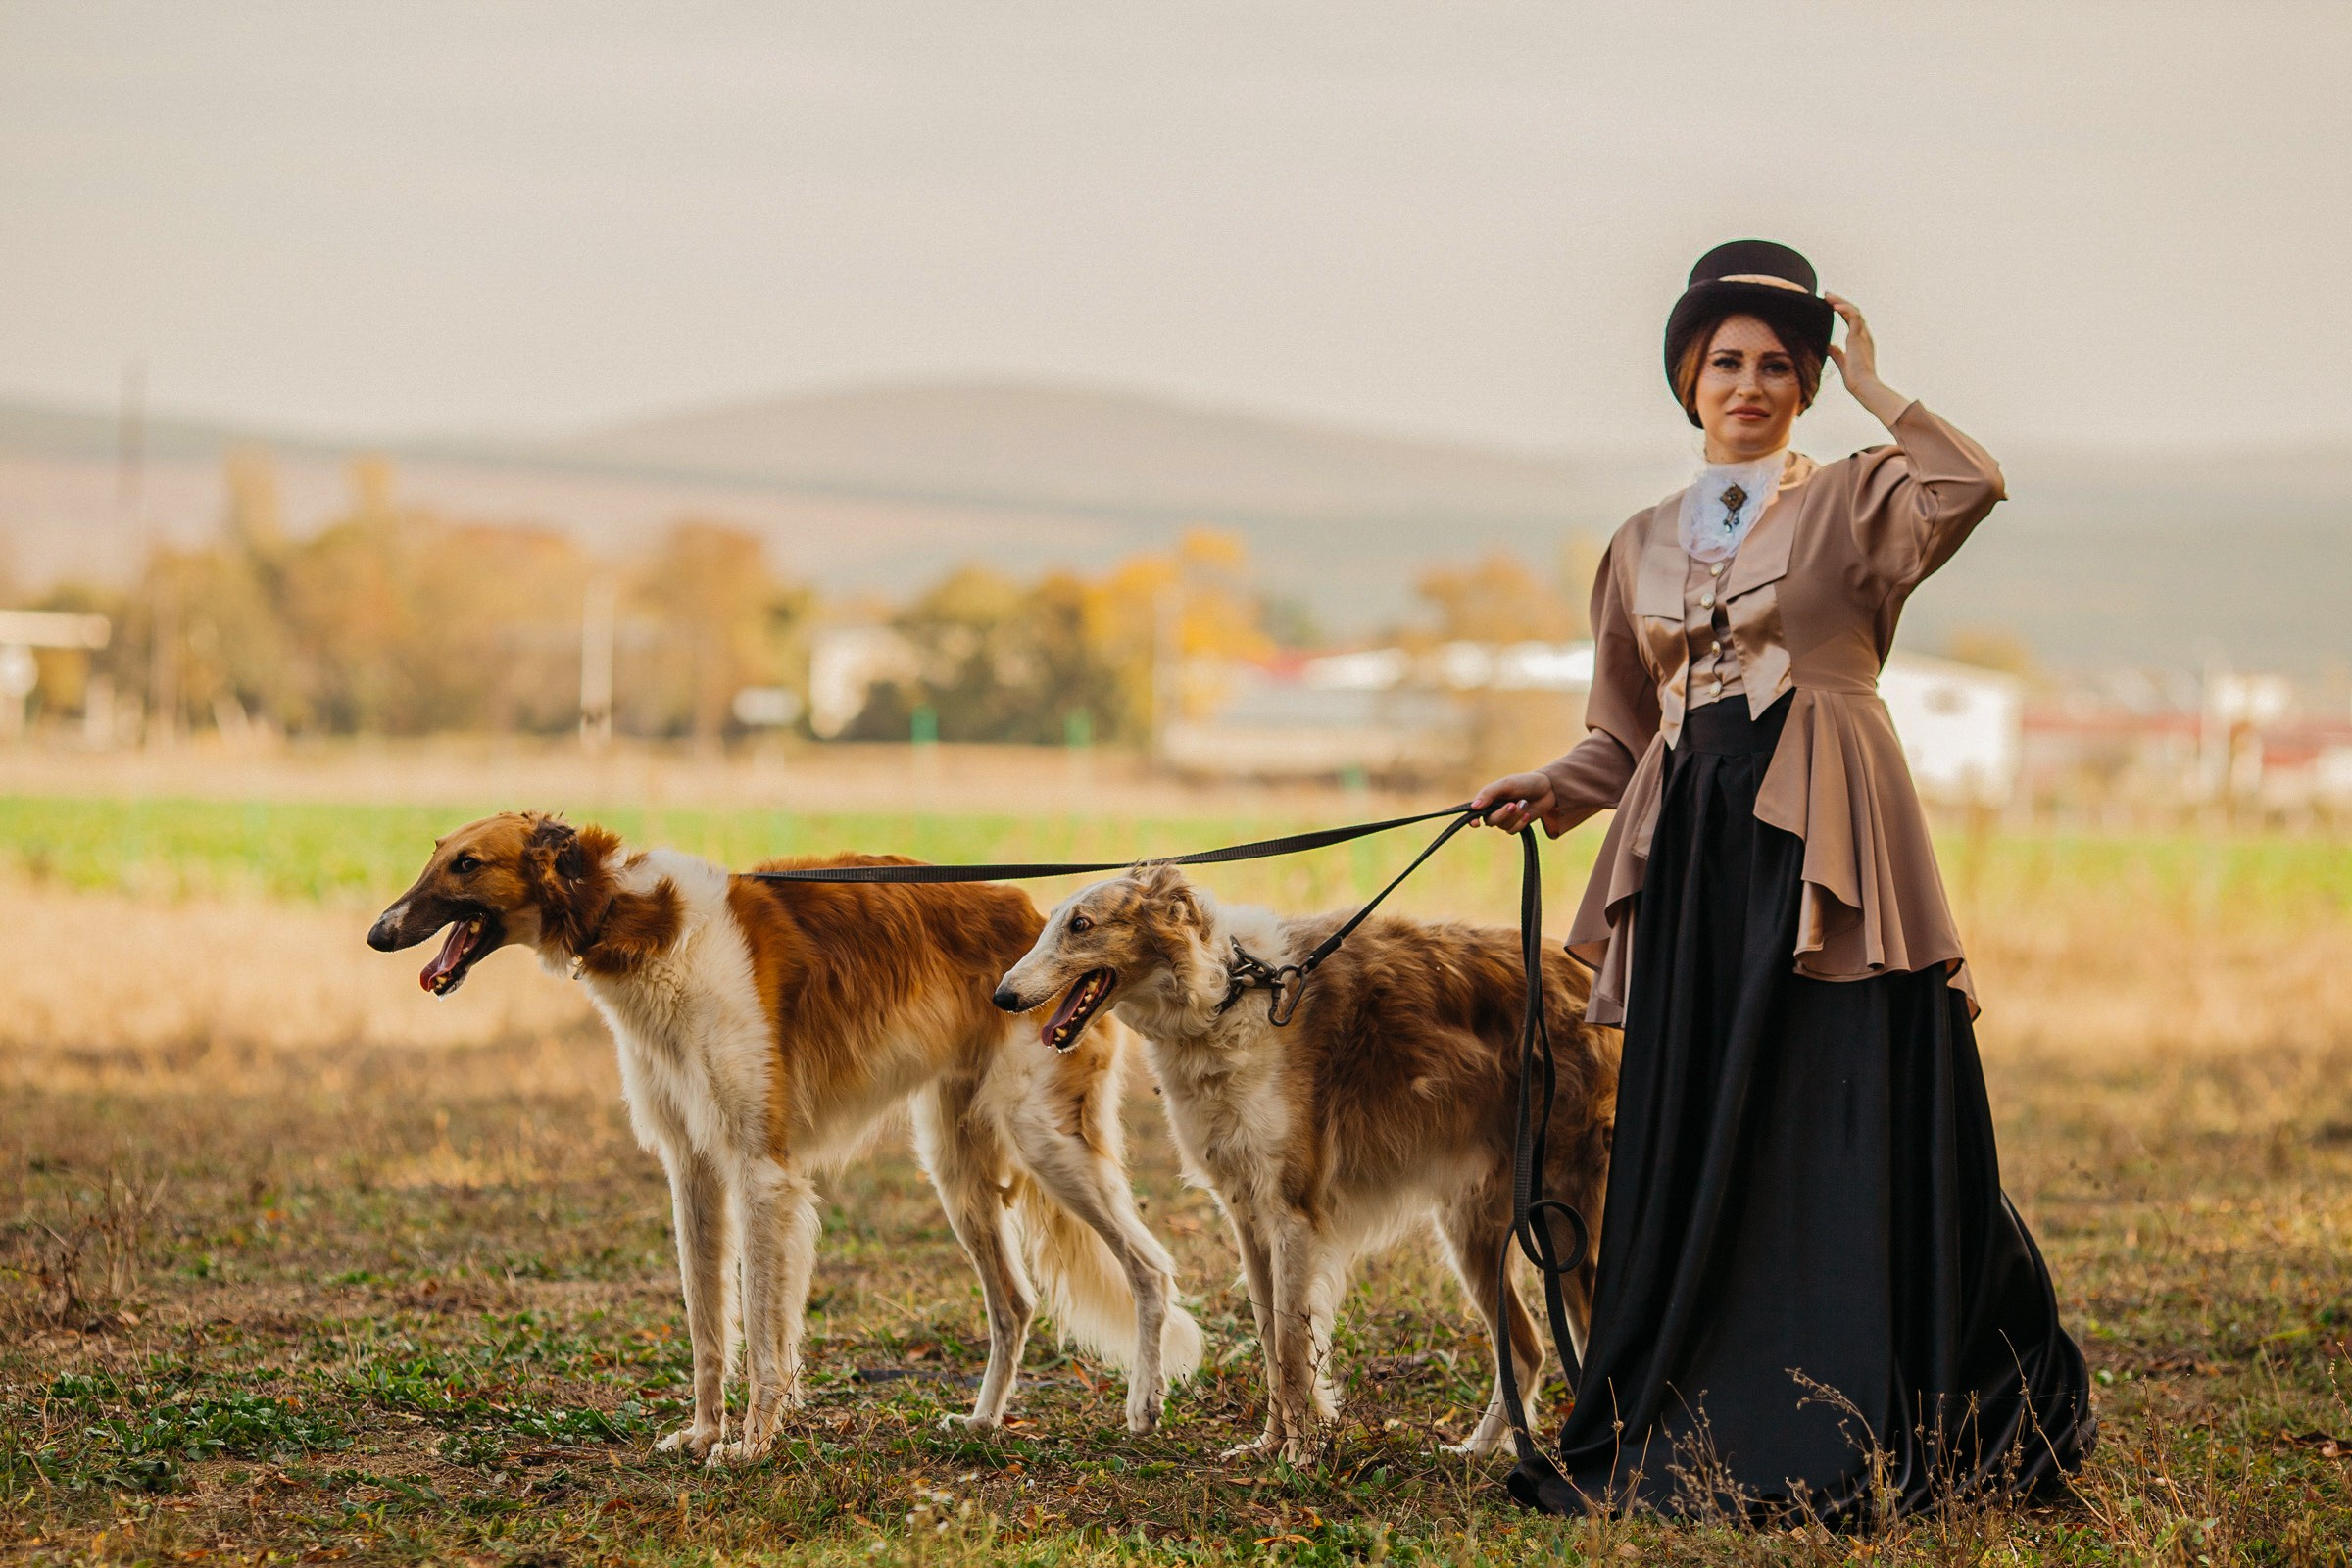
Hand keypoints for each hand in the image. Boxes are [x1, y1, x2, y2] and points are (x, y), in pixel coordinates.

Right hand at [1470, 771, 1558, 834]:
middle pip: (1490, 821)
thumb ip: (1488, 793)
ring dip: (1515, 817)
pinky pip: (1513, 830)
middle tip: (1513, 804)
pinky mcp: (1516, 824)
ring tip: (1525, 803)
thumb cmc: (1524, 783)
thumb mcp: (1506, 785)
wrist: (1547, 789)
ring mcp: (1505, 818)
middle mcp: (1494, 810)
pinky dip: (1521, 823)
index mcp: (1489, 798)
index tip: (1476, 824)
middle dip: (1503, 814)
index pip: (1474, 812)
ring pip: (1503, 826)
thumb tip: (1474, 806)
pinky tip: (1527, 814)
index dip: (1472, 819)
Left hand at [1824, 293, 1909, 426]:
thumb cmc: (1855, 379)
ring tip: (1827, 296)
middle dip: (1840, 301)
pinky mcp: (1859, 338)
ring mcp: (1863, 336)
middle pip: (1853, 312)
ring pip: (1854, 311)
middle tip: (1827, 294)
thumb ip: (1837, 353)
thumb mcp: (1842, 362)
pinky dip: (1845, 310)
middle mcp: (1864, 335)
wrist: (1864, 387)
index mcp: (1861, 341)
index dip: (1841, 310)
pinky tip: (1834, 306)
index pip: (1852, 320)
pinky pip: (1854, 318)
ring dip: (1841, 302)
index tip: (1830, 303)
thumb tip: (1828, 346)